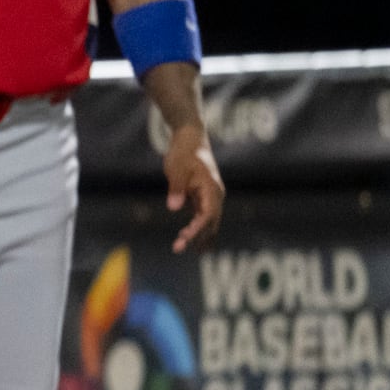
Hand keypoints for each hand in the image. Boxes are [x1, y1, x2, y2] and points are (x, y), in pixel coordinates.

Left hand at [162, 122, 223, 252]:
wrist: (190, 138)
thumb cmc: (183, 152)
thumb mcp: (176, 168)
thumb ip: (176, 188)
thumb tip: (174, 207)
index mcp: (211, 188)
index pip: (208, 214)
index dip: (197, 228)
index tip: (184, 238)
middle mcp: (215, 194)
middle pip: (210, 221)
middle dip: (197, 236)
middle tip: (178, 248)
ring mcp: (210, 196)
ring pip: (209, 220)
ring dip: (200, 235)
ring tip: (189, 251)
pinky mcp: (203, 196)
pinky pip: (203, 215)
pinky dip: (198, 227)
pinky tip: (189, 237)